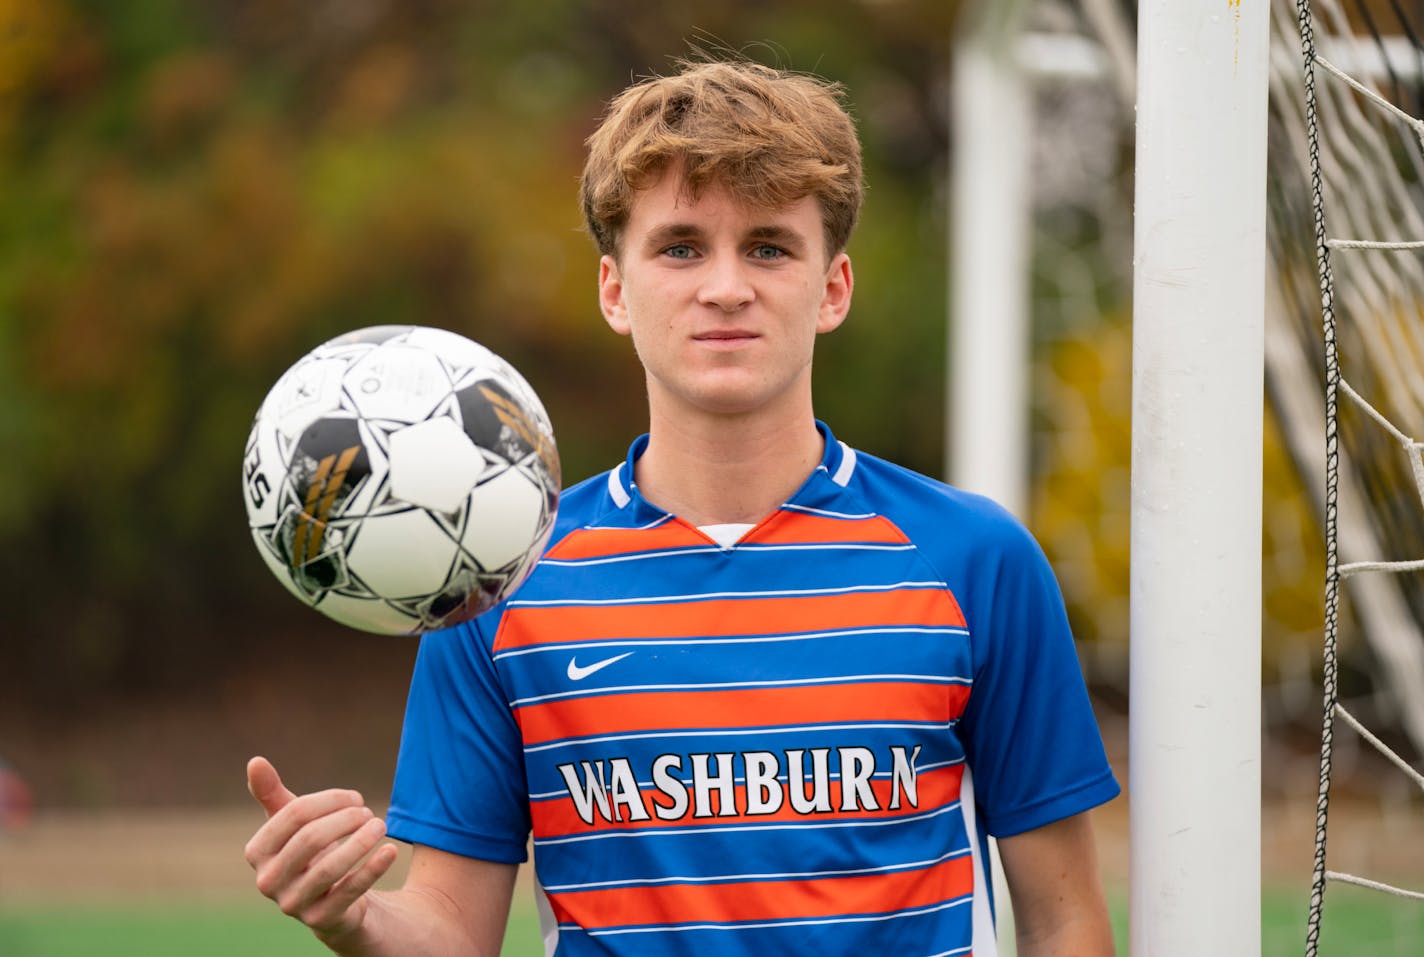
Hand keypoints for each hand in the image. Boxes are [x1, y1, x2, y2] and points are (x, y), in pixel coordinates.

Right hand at [243, 756, 400, 943]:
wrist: (331, 900)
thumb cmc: (309, 852)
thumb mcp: (291, 823)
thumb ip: (272, 794)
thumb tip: (254, 761)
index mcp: (257, 852)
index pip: (294, 815)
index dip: (330, 800)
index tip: (355, 798)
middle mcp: (268, 881)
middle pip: (311, 839)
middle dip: (345, 819)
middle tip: (368, 813)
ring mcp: (293, 904)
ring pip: (329, 868)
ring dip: (361, 841)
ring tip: (380, 825)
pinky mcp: (321, 920)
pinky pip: (350, 891)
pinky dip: (373, 868)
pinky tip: (390, 850)